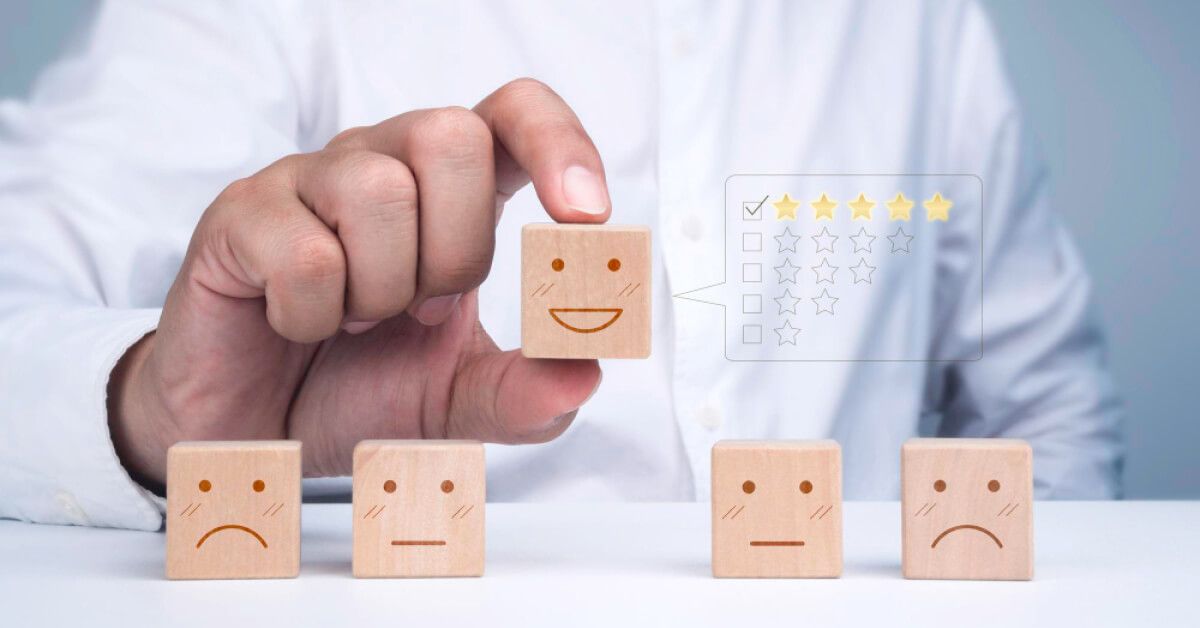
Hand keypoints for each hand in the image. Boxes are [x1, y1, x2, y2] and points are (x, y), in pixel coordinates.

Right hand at [107, 79, 608, 485]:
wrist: (260, 430)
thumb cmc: (361, 388)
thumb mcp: (461, 402)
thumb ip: (526, 392)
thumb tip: (584, 373)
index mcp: (452, 191)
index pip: (515, 113)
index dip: (559, 146)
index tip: (586, 217)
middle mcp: (383, 163)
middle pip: (451, 137)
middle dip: (456, 248)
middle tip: (422, 307)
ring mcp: (307, 181)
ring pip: (378, 190)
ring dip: (380, 290)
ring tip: (356, 322)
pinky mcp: (241, 215)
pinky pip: (305, 256)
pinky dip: (315, 318)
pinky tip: (300, 325)